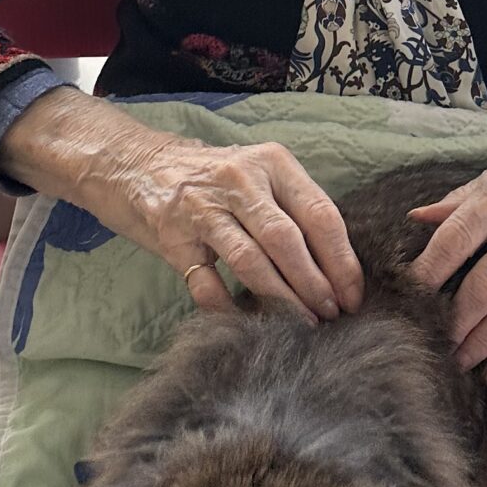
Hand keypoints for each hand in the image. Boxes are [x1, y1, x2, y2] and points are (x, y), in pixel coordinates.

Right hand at [0, 90, 362, 323]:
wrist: (132, 162)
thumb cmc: (209, 175)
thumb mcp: (255, 173)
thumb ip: (290, 207)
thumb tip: (335, 265)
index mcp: (272, 163)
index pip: (321, 214)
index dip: (341, 260)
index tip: (353, 295)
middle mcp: (240, 180)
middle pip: (288, 240)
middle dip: (316, 285)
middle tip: (331, 315)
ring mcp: (202, 208)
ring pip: (252, 261)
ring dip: (282, 300)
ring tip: (302, 325)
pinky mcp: (172, 236)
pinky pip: (206, 283)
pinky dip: (227, 308)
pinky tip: (244, 323)